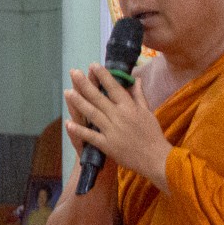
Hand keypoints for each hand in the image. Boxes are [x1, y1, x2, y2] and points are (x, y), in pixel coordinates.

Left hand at [64, 65, 171, 189]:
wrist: (156, 158)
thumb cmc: (152, 134)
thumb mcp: (148, 112)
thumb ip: (139, 95)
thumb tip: (136, 79)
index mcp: (130, 107)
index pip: (114, 87)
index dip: (103, 75)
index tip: (93, 65)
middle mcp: (119, 116)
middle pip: (99, 98)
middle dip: (85, 84)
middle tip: (74, 72)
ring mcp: (112, 130)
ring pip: (92, 113)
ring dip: (79, 102)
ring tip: (67, 92)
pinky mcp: (108, 145)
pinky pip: (91, 136)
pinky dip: (79, 130)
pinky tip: (68, 122)